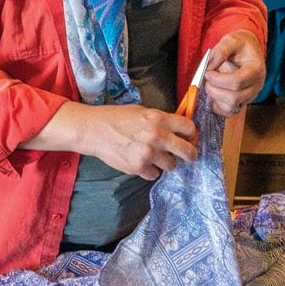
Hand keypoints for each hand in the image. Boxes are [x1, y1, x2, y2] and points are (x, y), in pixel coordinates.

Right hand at [84, 104, 199, 179]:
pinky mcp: (139, 168)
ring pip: (172, 165)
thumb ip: (159, 120)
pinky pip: (154, 174)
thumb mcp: (141, 111)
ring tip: (153, 156)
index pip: (189, 127)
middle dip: (190, 154)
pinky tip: (140, 161)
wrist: (94, 130)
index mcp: (159, 119)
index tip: (189, 136)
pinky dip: (149, 170)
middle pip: (188, 151)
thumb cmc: (115, 117)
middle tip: (188, 155)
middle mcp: (158, 137)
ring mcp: (149, 154)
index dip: (190, 133)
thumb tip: (175, 129)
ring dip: (165, 162)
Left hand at [203, 30, 264, 117]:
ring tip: (209, 85)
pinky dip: (217, 107)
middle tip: (206, 79)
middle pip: (235, 98)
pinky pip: (230, 112)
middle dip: (215, 90)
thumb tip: (209, 67)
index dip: (219, 80)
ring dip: (215, 98)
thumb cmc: (240, 45)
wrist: (248, 50)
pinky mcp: (243, 101)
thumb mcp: (231, 40)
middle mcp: (256, 85)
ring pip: (232, 107)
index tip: (207, 72)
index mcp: (256, 69)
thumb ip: (220, 51)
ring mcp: (250, 95)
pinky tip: (212, 95)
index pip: (238, 82)